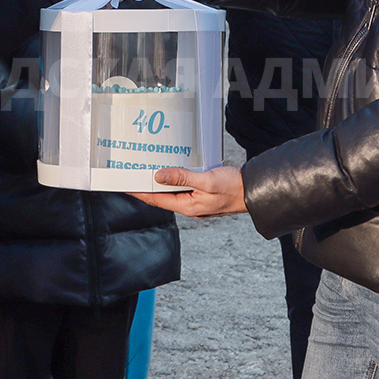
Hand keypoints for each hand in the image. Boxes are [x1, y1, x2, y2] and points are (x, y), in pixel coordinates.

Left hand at [130, 165, 246, 216]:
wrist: (253, 191)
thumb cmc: (233, 187)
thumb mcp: (206, 180)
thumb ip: (182, 177)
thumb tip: (159, 175)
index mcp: (188, 206)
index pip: (156, 199)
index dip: (140, 192)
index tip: (125, 185)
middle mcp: (190, 206)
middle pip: (162, 197)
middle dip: (147, 187)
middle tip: (132, 175)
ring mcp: (196, 202)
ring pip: (172, 192)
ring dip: (160, 183)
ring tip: (146, 172)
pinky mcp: (202, 195)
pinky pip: (183, 189)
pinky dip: (174, 180)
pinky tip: (171, 172)